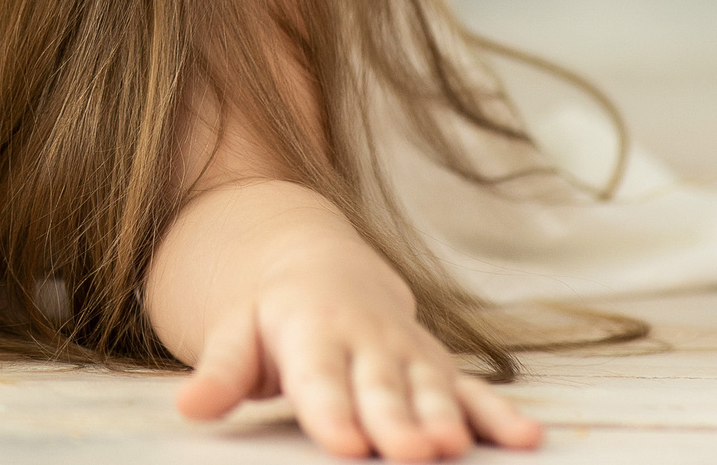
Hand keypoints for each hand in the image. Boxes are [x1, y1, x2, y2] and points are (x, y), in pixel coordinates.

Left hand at [174, 244, 541, 459]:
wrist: (324, 272)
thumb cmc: (273, 321)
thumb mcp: (236, 336)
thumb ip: (220, 373)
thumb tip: (188, 408)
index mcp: (312, 334)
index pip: (320, 380)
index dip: (332, 411)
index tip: (341, 442)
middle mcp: (368, 343)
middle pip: (382, 390)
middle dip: (397, 423)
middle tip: (409, 454)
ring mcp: (410, 357)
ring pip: (431, 391)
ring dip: (447, 419)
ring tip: (455, 447)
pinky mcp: (441, 371)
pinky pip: (474, 393)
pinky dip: (502, 414)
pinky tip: (528, 438)